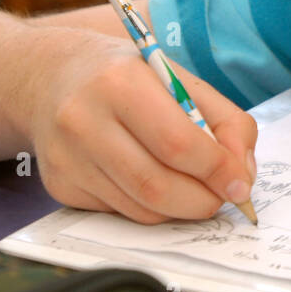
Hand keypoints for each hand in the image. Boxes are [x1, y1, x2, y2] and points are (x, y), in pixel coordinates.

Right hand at [27, 35, 258, 223]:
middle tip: (221, 197)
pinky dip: (149, 208)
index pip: (178, 143)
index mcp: (120, 82)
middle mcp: (83, 120)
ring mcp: (66, 157)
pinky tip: (152, 182)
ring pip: (140, 207)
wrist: (49, 79)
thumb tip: (242, 175)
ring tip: (194, 189)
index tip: (239, 184)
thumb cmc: (127, 78)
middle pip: (157, 185)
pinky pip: (119, 213)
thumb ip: (226, 122)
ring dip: (179, 209)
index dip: (217, 171)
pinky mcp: (59, 185)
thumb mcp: (181, 80)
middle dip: (202, 201)